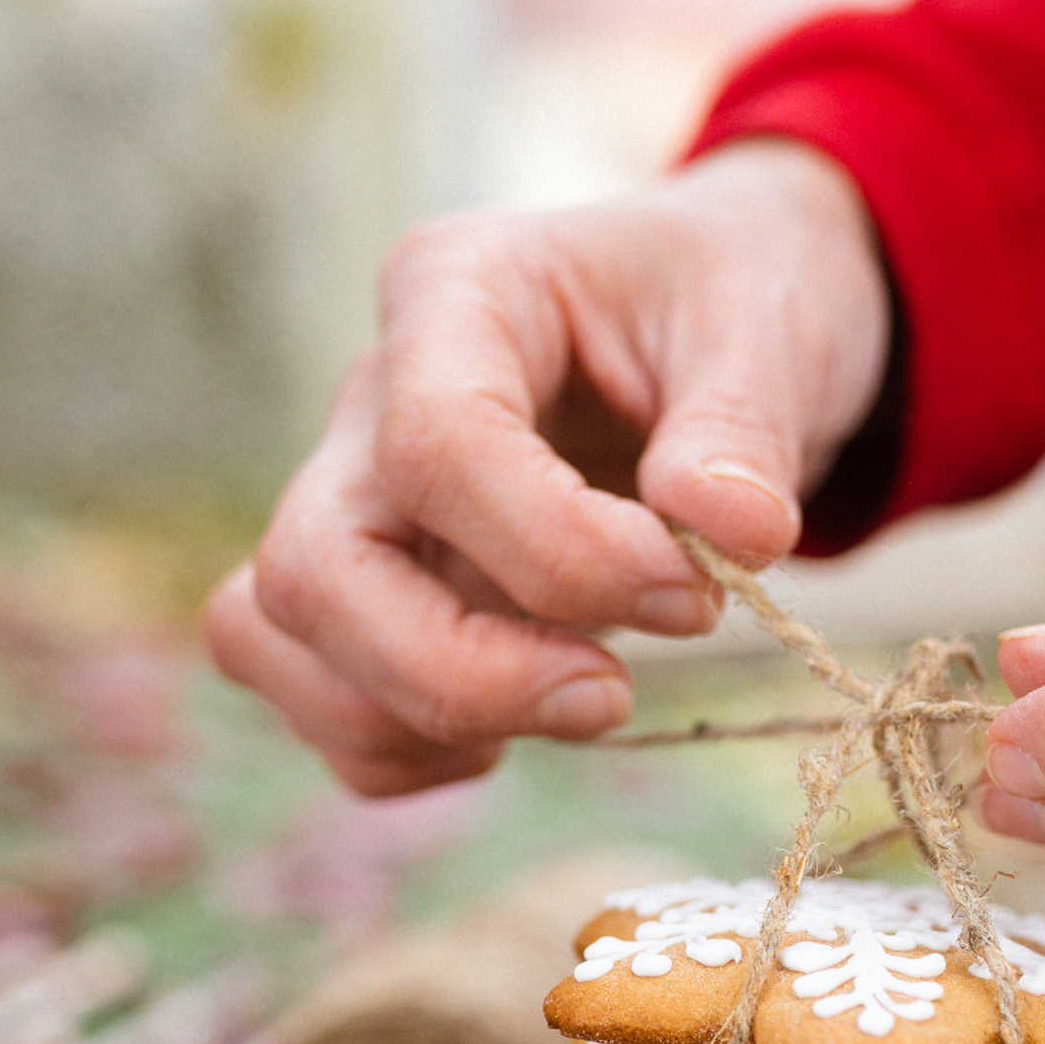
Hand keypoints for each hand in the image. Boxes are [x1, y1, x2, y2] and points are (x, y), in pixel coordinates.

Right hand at [205, 139, 890, 795]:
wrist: (718, 333)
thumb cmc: (731, 306)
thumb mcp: (768, 331)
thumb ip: (745, 429)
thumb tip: (733, 533)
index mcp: (458, 292)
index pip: (435, 445)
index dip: (562, 555)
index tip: (695, 594)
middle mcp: (370, 399)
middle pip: (315, 567)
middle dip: (460, 672)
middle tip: (613, 695)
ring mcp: (355, 503)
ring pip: (277, 640)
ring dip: (420, 720)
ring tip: (577, 703)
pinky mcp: (370, 595)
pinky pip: (326, 706)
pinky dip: (414, 751)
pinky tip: (531, 720)